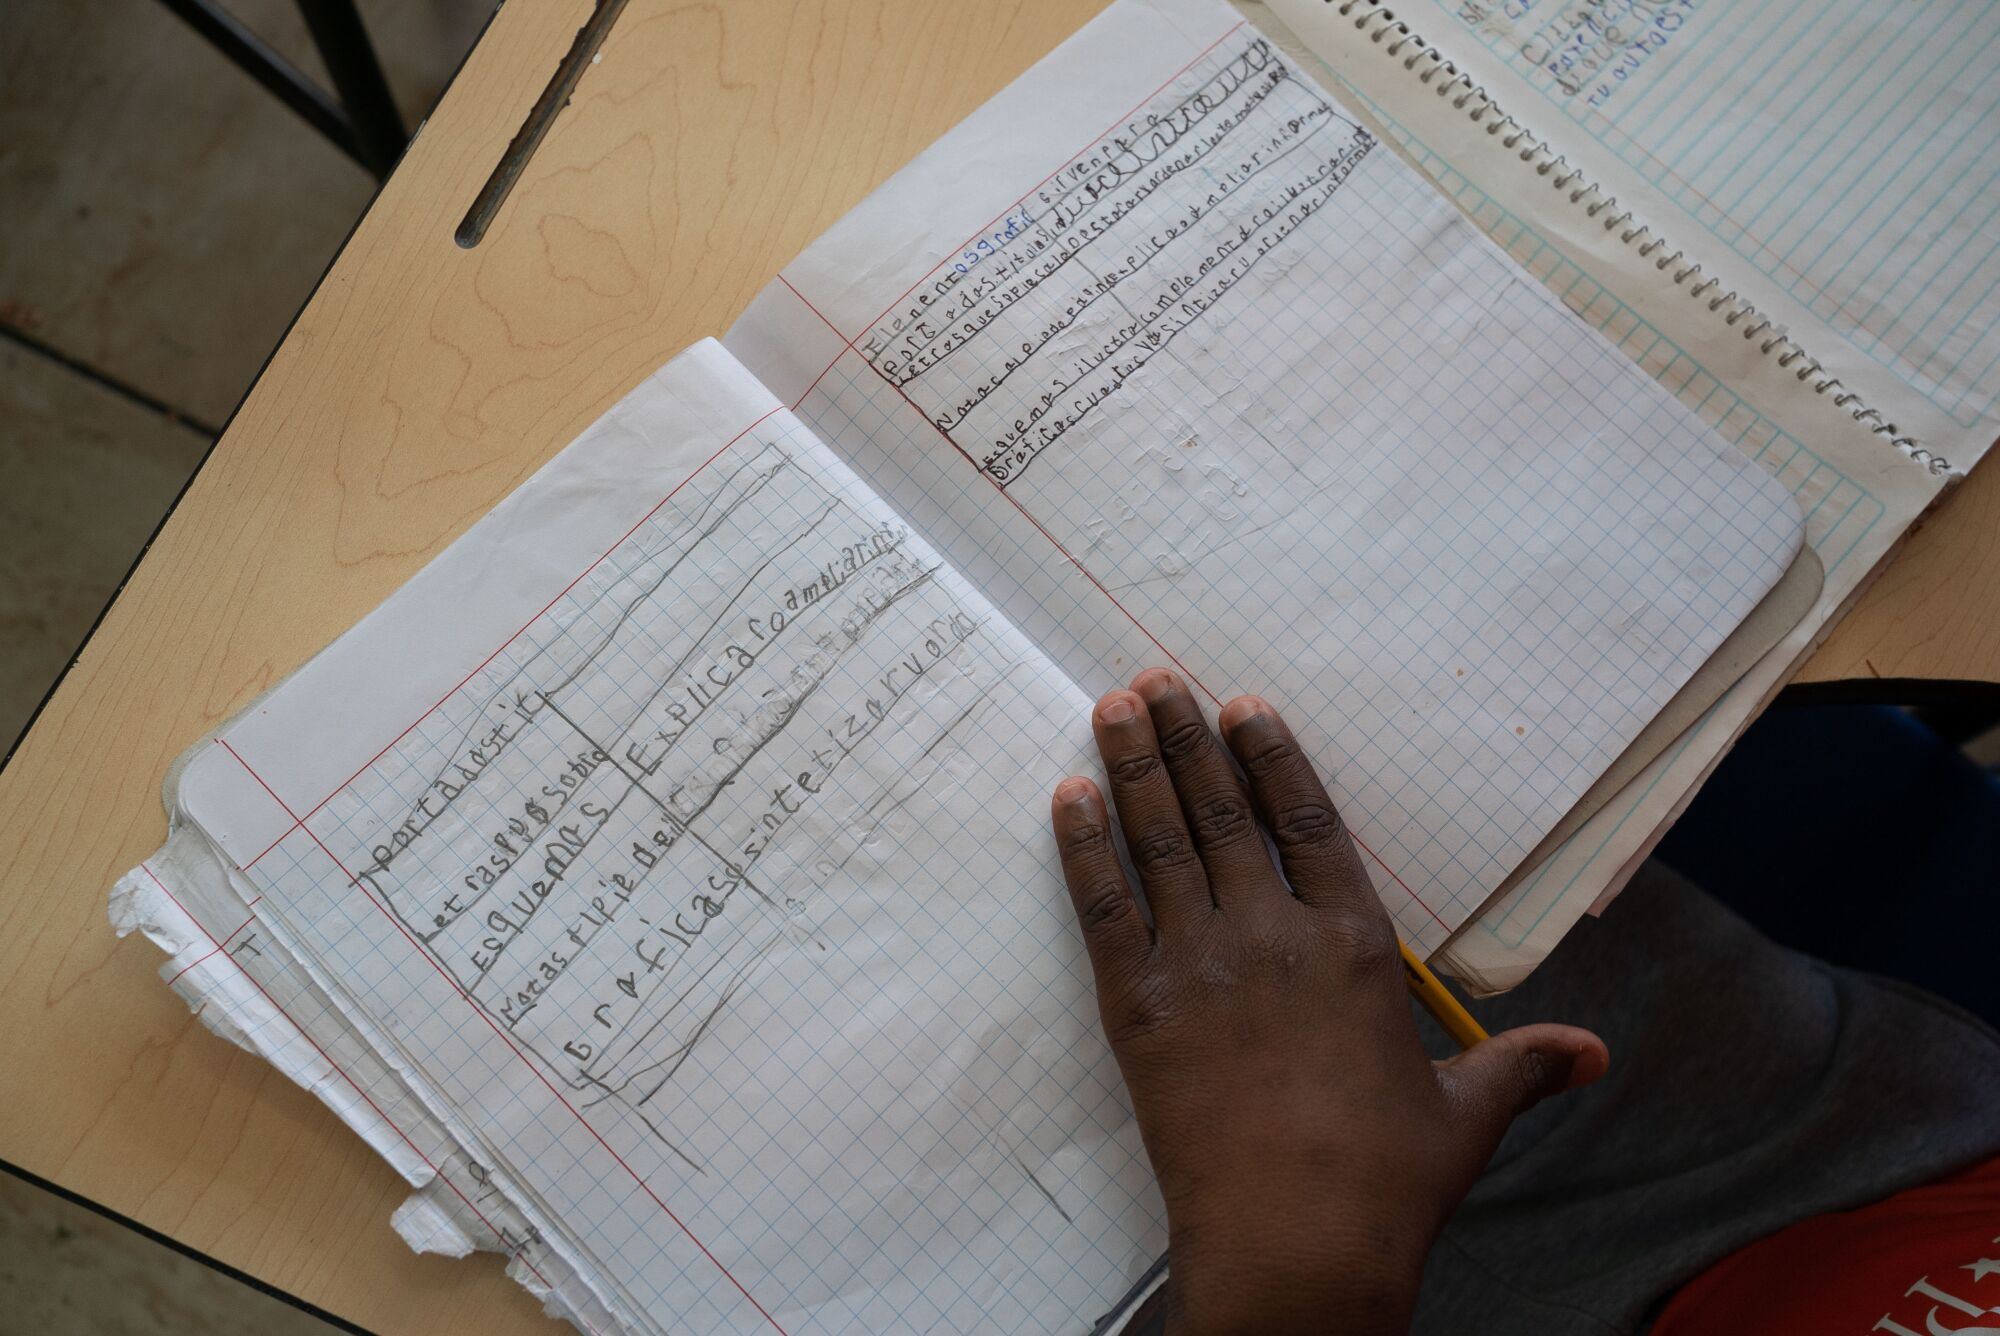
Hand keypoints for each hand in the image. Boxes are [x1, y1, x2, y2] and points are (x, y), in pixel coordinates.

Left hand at [1051, 670, 1607, 1335]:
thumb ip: (1522, 1064)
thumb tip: (1595, 1054)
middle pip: (1224, 812)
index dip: (1273, 758)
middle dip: (1188, 740)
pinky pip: (1103, 906)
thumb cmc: (1385, 1182)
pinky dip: (1082, 846)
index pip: (1308, 823)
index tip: (1244, 707)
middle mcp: (1273, 935)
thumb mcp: (1467, 1113)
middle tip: (1158, 679)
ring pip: (1161, 841)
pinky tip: (1068, 795)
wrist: (1297, 1245)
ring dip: (1134, 767)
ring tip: (1115, 705)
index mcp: (1352, 946)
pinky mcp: (1138, 1006)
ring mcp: (1201, 965)